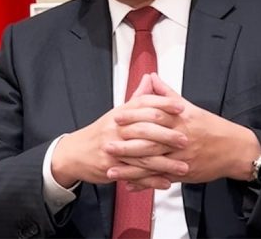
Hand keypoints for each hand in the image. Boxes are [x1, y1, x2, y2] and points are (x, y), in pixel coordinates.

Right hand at [50, 75, 187, 188]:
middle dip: (167, 135)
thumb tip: (151, 78)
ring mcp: (114, 149)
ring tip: (183, 166)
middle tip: (185, 139)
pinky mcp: (111, 168)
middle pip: (145, 129)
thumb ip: (138, 97)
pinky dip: (151, 180)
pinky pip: (135, 174)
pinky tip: (165, 182)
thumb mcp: (118, 112)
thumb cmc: (101, 133)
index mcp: (121, 114)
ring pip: (143, 155)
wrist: (75, 152)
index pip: (144, 104)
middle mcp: (117, 129)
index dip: (163, 104)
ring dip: (165, 163)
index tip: (181, 107)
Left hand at [106, 73, 260, 188]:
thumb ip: (167, 94)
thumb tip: (151, 77)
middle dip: (127, 146)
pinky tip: (129, 185)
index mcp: (180, 120)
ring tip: (111, 170)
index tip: (117, 117)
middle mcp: (180, 139)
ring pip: (153, 164)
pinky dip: (144, 183)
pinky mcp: (183, 174)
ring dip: (130, 169)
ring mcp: (181, 158)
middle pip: (150, 142)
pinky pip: (160, 179)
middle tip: (107, 145)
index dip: (134, 117)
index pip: (154, 117)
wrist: (234, 149)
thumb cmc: (211, 127)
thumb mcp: (190, 107)